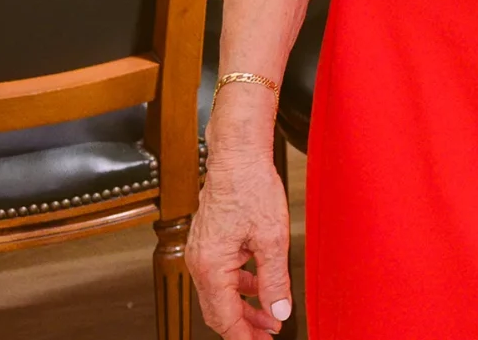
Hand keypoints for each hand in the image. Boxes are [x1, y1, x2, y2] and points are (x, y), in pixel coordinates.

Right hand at [186, 98, 294, 337]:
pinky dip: (239, 285)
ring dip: (243, 306)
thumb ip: (274, 279)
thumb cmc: (252, 188)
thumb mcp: (272, 237)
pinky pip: (220, 275)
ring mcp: (200, 252)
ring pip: (219, 293)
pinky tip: (259, 285)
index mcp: (211, 266)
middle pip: (217, 309)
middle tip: (269, 335)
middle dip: (243, 325)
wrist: (237, 156)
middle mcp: (198, 262)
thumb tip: (279, 311)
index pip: (223, 317)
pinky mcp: (207, 243)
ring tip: (269, 315)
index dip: (243, 336)